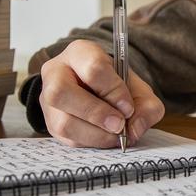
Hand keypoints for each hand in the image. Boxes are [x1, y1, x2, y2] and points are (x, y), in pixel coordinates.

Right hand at [39, 40, 164, 147]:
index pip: (93, 68)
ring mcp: (48, 100)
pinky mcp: (50, 123)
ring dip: (95, 134)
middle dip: (96, 113)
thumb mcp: (139, 89)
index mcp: (80, 53)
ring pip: (62, 122)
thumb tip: (134, 130)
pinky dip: (91, 143)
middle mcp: (56, 73)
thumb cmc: (117, 87)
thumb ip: (147, 107)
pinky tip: (105, 138)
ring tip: (116, 135)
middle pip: (61, 92)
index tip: (128, 107)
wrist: (100, 93)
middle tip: (119, 125)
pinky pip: (66, 139)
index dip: (113, 91)